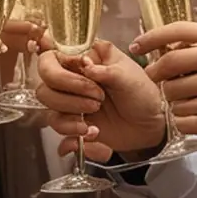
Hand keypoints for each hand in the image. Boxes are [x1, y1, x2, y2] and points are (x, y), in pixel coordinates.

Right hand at [35, 39, 164, 159]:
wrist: (152, 125)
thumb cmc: (142, 93)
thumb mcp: (129, 76)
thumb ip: (106, 69)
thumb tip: (85, 65)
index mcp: (83, 60)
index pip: (51, 58)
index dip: (60, 71)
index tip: (84, 77)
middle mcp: (71, 81)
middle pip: (45, 87)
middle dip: (69, 97)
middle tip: (97, 101)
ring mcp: (71, 104)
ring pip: (50, 113)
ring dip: (70, 120)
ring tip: (94, 126)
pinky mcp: (75, 126)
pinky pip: (61, 136)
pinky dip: (74, 140)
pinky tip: (93, 138)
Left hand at [134, 22, 196, 155]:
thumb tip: (172, 46)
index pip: (178, 30)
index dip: (151, 37)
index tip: (136, 46)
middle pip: (167, 65)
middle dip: (156, 74)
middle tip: (157, 81)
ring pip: (173, 95)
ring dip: (174, 101)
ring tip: (189, 102)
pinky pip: (184, 120)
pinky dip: (184, 121)